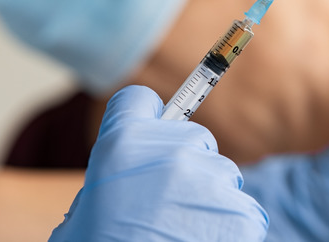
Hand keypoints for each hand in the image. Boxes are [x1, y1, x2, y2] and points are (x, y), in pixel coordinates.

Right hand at [49, 86, 267, 241]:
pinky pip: (243, 209)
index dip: (144, 120)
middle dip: (185, 167)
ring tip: (184, 233)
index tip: (148, 138)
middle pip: (193, 138)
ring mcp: (208, 181)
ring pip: (222, 174)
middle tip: (163, 206)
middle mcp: (169, 153)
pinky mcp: (239, 213)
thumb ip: (113, 172)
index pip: (139, 100)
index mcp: (120, 145)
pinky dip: (230, 228)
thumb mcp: (84, 210)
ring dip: (209, 199)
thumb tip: (137, 162)